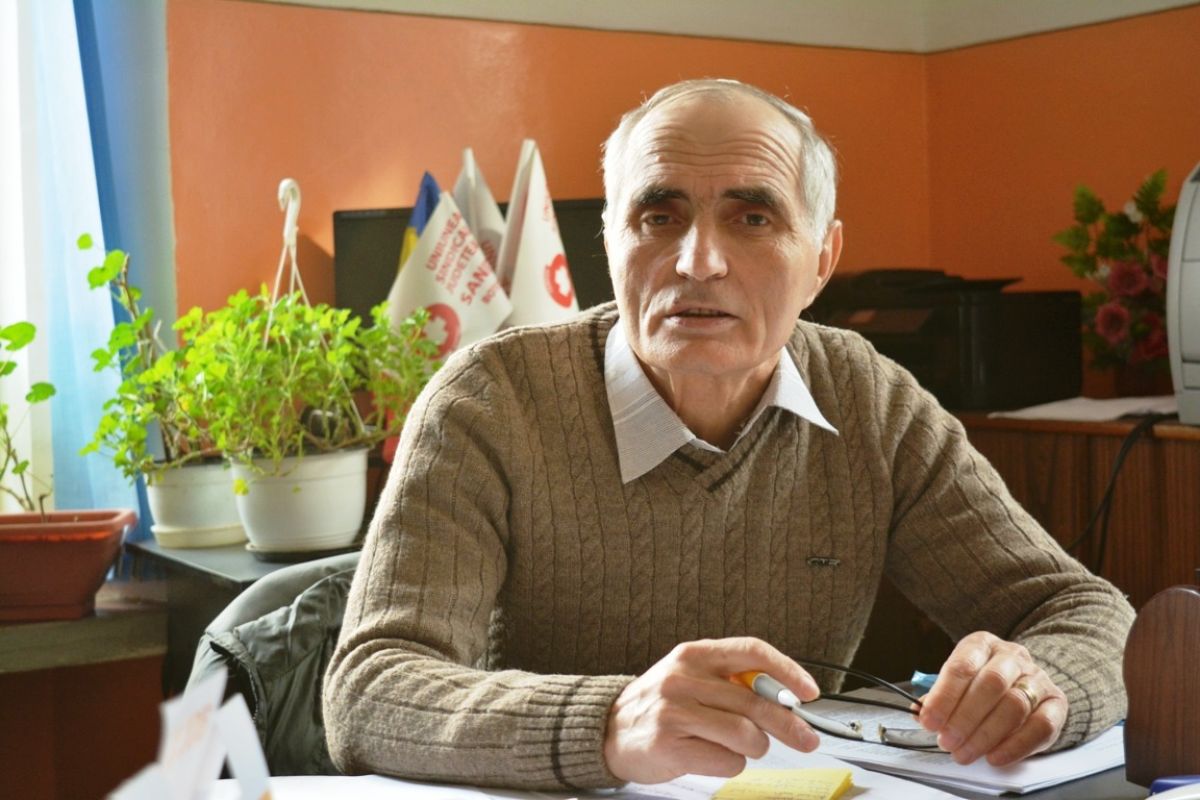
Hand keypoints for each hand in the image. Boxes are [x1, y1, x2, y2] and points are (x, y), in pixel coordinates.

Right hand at [603, 637, 820, 783]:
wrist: (609, 730)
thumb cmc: (661, 705)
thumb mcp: (691, 676)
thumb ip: (731, 680)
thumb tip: (786, 698)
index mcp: (693, 653)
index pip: (751, 651)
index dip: (787, 671)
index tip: (809, 692)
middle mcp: (683, 677)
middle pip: (755, 701)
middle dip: (789, 724)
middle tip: (806, 739)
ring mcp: (674, 711)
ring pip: (746, 734)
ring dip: (754, 748)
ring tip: (736, 745)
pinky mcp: (669, 744)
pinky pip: (727, 760)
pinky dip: (730, 763)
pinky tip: (710, 755)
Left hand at [918, 631, 1066, 765]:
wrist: (1025, 679)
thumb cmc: (981, 682)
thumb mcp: (958, 680)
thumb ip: (940, 695)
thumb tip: (920, 713)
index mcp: (982, 644)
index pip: (962, 666)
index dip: (944, 696)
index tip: (928, 721)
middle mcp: (1012, 656)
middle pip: (991, 684)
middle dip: (965, 717)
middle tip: (947, 741)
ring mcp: (1037, 678)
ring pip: (1015, 706)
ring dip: (986, 735)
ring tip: (965, 753)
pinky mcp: (1056, 703)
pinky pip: (1040, 726)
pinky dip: (1015, 746)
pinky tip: (995, 757)